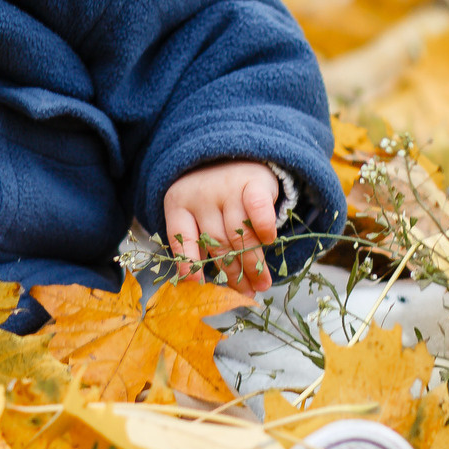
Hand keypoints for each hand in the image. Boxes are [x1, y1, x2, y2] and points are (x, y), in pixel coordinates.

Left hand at [162, 161, 281, 293]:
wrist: (231, 155)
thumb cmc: (211, 197)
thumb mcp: (194, 213)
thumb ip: (194, 244)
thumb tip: (197, 285)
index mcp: (179, 203)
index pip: (181, 237)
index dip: (188, 263)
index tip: (197, 285)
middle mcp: (201, 195)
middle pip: (217, 242)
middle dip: (233, 272)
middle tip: (246, 294)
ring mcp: (227, 188)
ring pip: (240, 233)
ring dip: (253, 262)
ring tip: (262, 284)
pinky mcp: (252, 182)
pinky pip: (257, 208)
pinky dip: (264, 226)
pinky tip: (269, 241)